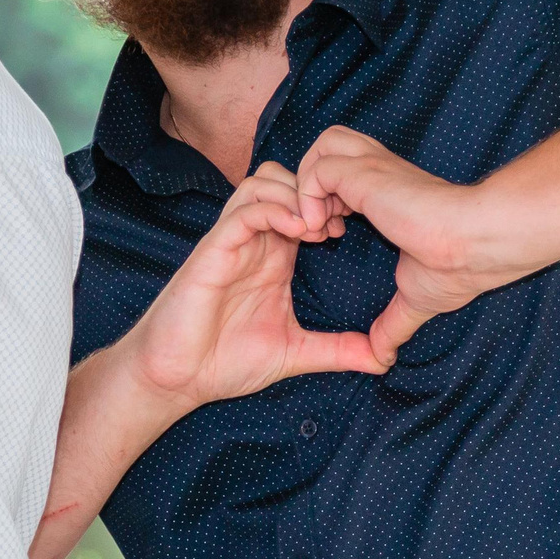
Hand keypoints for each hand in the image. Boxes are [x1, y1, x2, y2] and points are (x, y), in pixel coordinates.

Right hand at [125, 162, 386, 407]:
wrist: (177, 379)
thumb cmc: (225, 361)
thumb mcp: (295, 353)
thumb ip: (337, 350)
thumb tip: (382, 361)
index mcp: (274, 257)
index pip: (303, 205)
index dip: (332, 205)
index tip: (354, 229)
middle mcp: (254, 242)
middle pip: (284, 179)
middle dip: (316, 189)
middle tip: (339, 219)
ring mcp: (232, 242)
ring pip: (262, 183)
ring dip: (295, 194)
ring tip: (319, 226)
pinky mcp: (213, 251)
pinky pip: (244, 211)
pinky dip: (273, 211)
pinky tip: (298, 233)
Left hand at [293, 126, 540, 362]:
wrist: (477, 246)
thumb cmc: (458, 266)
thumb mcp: (415, 298)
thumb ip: (392, 323)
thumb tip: (383, 359)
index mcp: (388, 192)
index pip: (343, 172)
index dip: (328, 202)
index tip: (333, 238)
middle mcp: (380, 171)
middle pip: (329, 144)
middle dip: (313, 182)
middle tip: (321, 226)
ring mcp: (373, 167)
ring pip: (320, 146)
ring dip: (309, 186)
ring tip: (318, 227)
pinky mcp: (366, 172)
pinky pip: (317, 169)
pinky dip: (309, 196)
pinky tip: (323, 230)